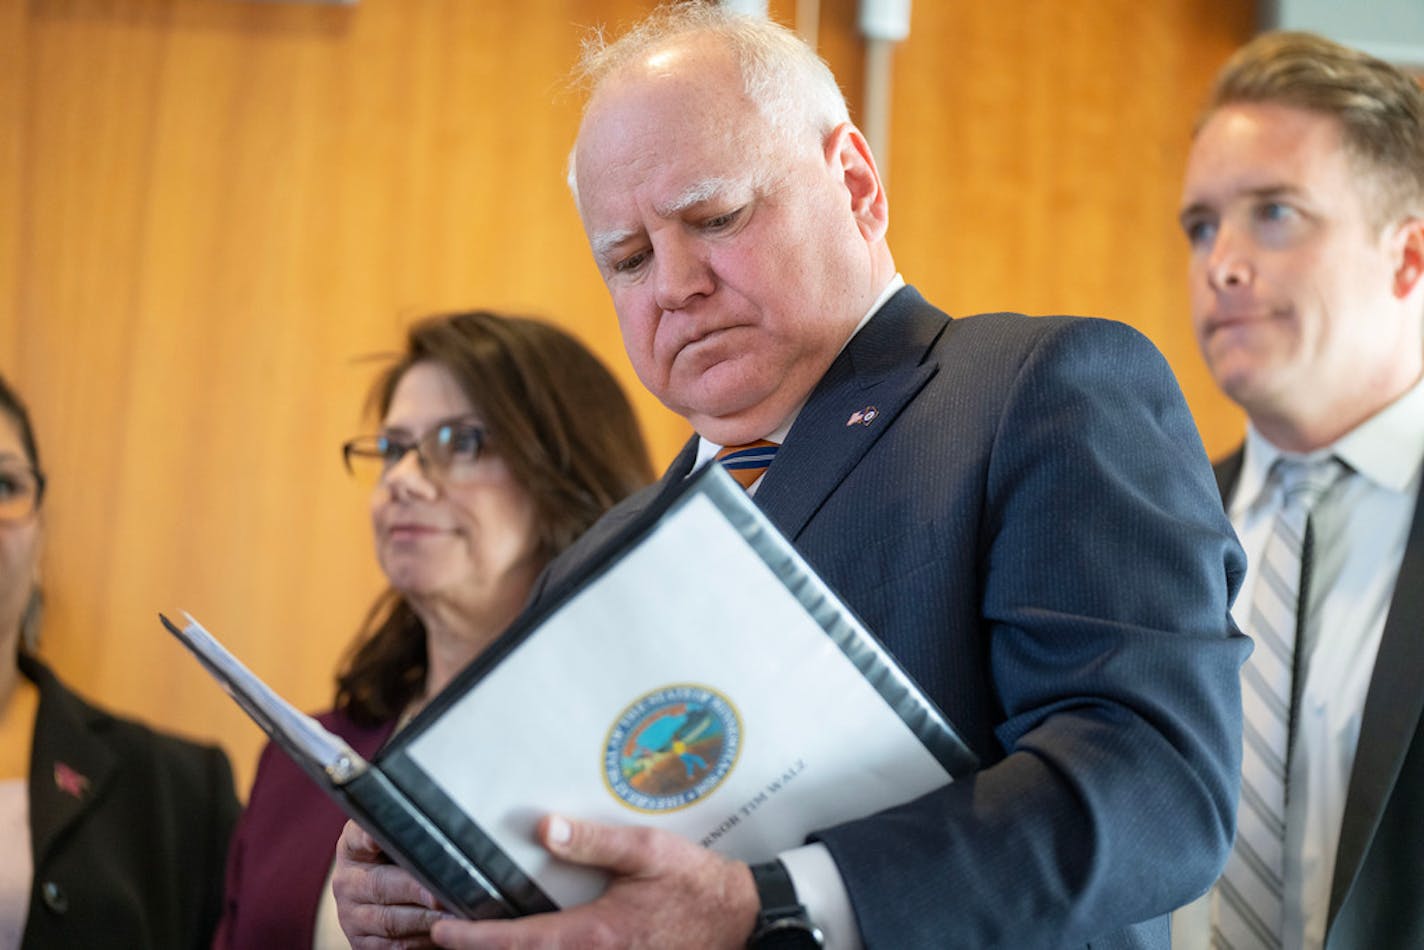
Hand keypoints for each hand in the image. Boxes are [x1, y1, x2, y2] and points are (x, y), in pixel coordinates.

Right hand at [332, 820, 452, 948]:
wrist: (389, 897)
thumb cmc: (404, 859)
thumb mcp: (401, 839)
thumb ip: (412, 829)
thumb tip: (445, 819)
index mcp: (353, 847)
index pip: (357, 837)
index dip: (367, 838)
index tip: (377, 839)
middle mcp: (347, 881)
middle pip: (380, 885)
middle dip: (415, 890)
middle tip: (441, 894)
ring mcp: (351, 915)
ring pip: (390, 920)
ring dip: (424, 919)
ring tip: (453, 915)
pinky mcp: (362, 943)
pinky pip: (394, 946)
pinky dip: (421, 940)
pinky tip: (442, 932)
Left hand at [428, 814, 758, 949]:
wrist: (741, 920)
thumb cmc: (696, 884)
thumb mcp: (647, 852)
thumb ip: (593, 841)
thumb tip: (543, 828)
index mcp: (594, 933)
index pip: (519, 940)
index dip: (474, 939)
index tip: (441, 931)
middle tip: (445, 938)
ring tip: (480, 940)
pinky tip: (532, 942)